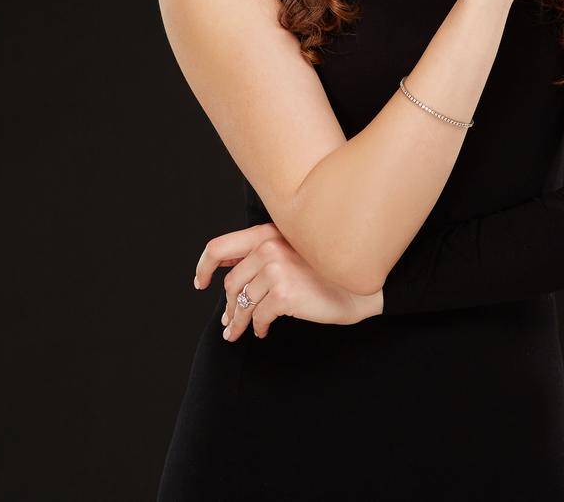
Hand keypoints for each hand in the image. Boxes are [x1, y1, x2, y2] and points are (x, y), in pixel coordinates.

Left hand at [193, 222, 383, 340]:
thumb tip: (228, 272)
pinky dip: (257, 328)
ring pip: (242, 302)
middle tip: (229, 321)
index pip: (220, 247)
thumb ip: (264, 253)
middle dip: (229, 306)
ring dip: (238, 321)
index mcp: (269, 232)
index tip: (200, 282)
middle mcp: (270, 247)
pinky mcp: (284, 294)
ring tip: (238, 332)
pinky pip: (258, 317)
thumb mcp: (295, 251)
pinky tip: (263, 332)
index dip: (204, 266)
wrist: (363, 285)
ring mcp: (277, 270)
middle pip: (231, 282)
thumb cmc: (330, 270)